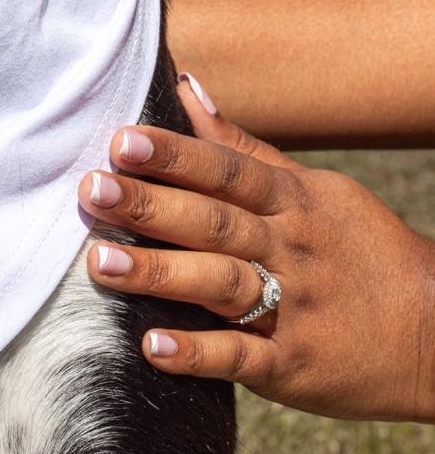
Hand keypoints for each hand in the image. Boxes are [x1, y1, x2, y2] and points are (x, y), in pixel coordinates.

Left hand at [78, 77, 434, 422]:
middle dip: (151, 205)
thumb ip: (242, 147)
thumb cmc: (360, 250)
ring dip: (159, 272)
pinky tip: (152, 346)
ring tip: (100, 261)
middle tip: (92, 191)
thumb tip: (185, 87)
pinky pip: (243, 359)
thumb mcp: (313, 189)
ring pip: (221, 284)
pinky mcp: (295, 366)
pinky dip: (199, 353)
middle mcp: (291, 250)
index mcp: (292, 203)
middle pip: (215, 221)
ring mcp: (295, 309)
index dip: (174, 155)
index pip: (226, 170)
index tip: (121, 141)